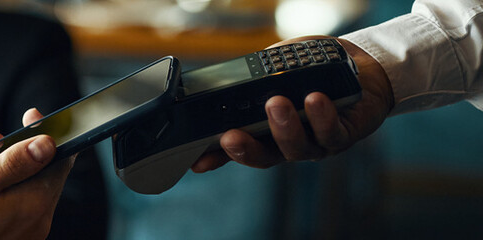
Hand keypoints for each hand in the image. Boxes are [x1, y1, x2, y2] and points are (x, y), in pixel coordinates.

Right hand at [0, 108, 73, 238]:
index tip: (33, 117)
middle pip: (38, 176)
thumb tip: (47, 143)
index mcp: (30, 205)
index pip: (57, 162)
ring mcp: (22, 234)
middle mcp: (34, 222)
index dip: (48, 136)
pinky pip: (3, 209)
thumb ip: (11, 164)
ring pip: (18, 191)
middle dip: (17, 151)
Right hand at [191, 36, 395, 171]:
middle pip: (264, 156)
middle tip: (231, 135)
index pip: (236, 148)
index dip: (216, 158)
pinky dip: (322, 117)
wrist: (356, 69)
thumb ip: (253, 79)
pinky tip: (315, 99)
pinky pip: (332, 133)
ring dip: (284, 127)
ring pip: (297, 148)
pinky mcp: (343, 135)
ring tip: (276, 102)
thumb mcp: (274, 71)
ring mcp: (315, 143)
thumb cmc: (310, 72)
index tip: (197, 162)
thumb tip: (226, 80)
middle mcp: (288, 144)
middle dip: (246, 148)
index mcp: (266, 132)